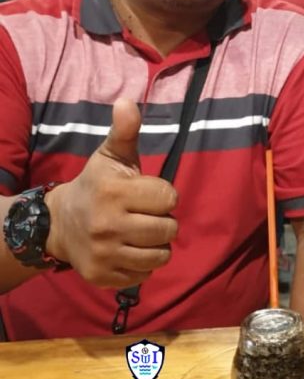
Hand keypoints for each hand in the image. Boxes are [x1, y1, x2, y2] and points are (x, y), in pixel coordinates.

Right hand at [45, 98, 178, 287]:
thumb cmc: (97, 184)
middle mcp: (108, 225)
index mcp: (114, 192)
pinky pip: (144, 275)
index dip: (163, 195)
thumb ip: (125, 130)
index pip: (168, 198)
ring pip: (160, 256)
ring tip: (141, 233)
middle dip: (162, 221)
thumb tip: (127, 102)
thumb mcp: (111, 155)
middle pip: (168, 229)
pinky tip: (129, 250)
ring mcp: (104, 254)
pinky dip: (143, 264)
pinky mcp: (103, 277)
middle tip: (144, 215)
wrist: (59, 224)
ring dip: (157, 244)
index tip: (147, 193)